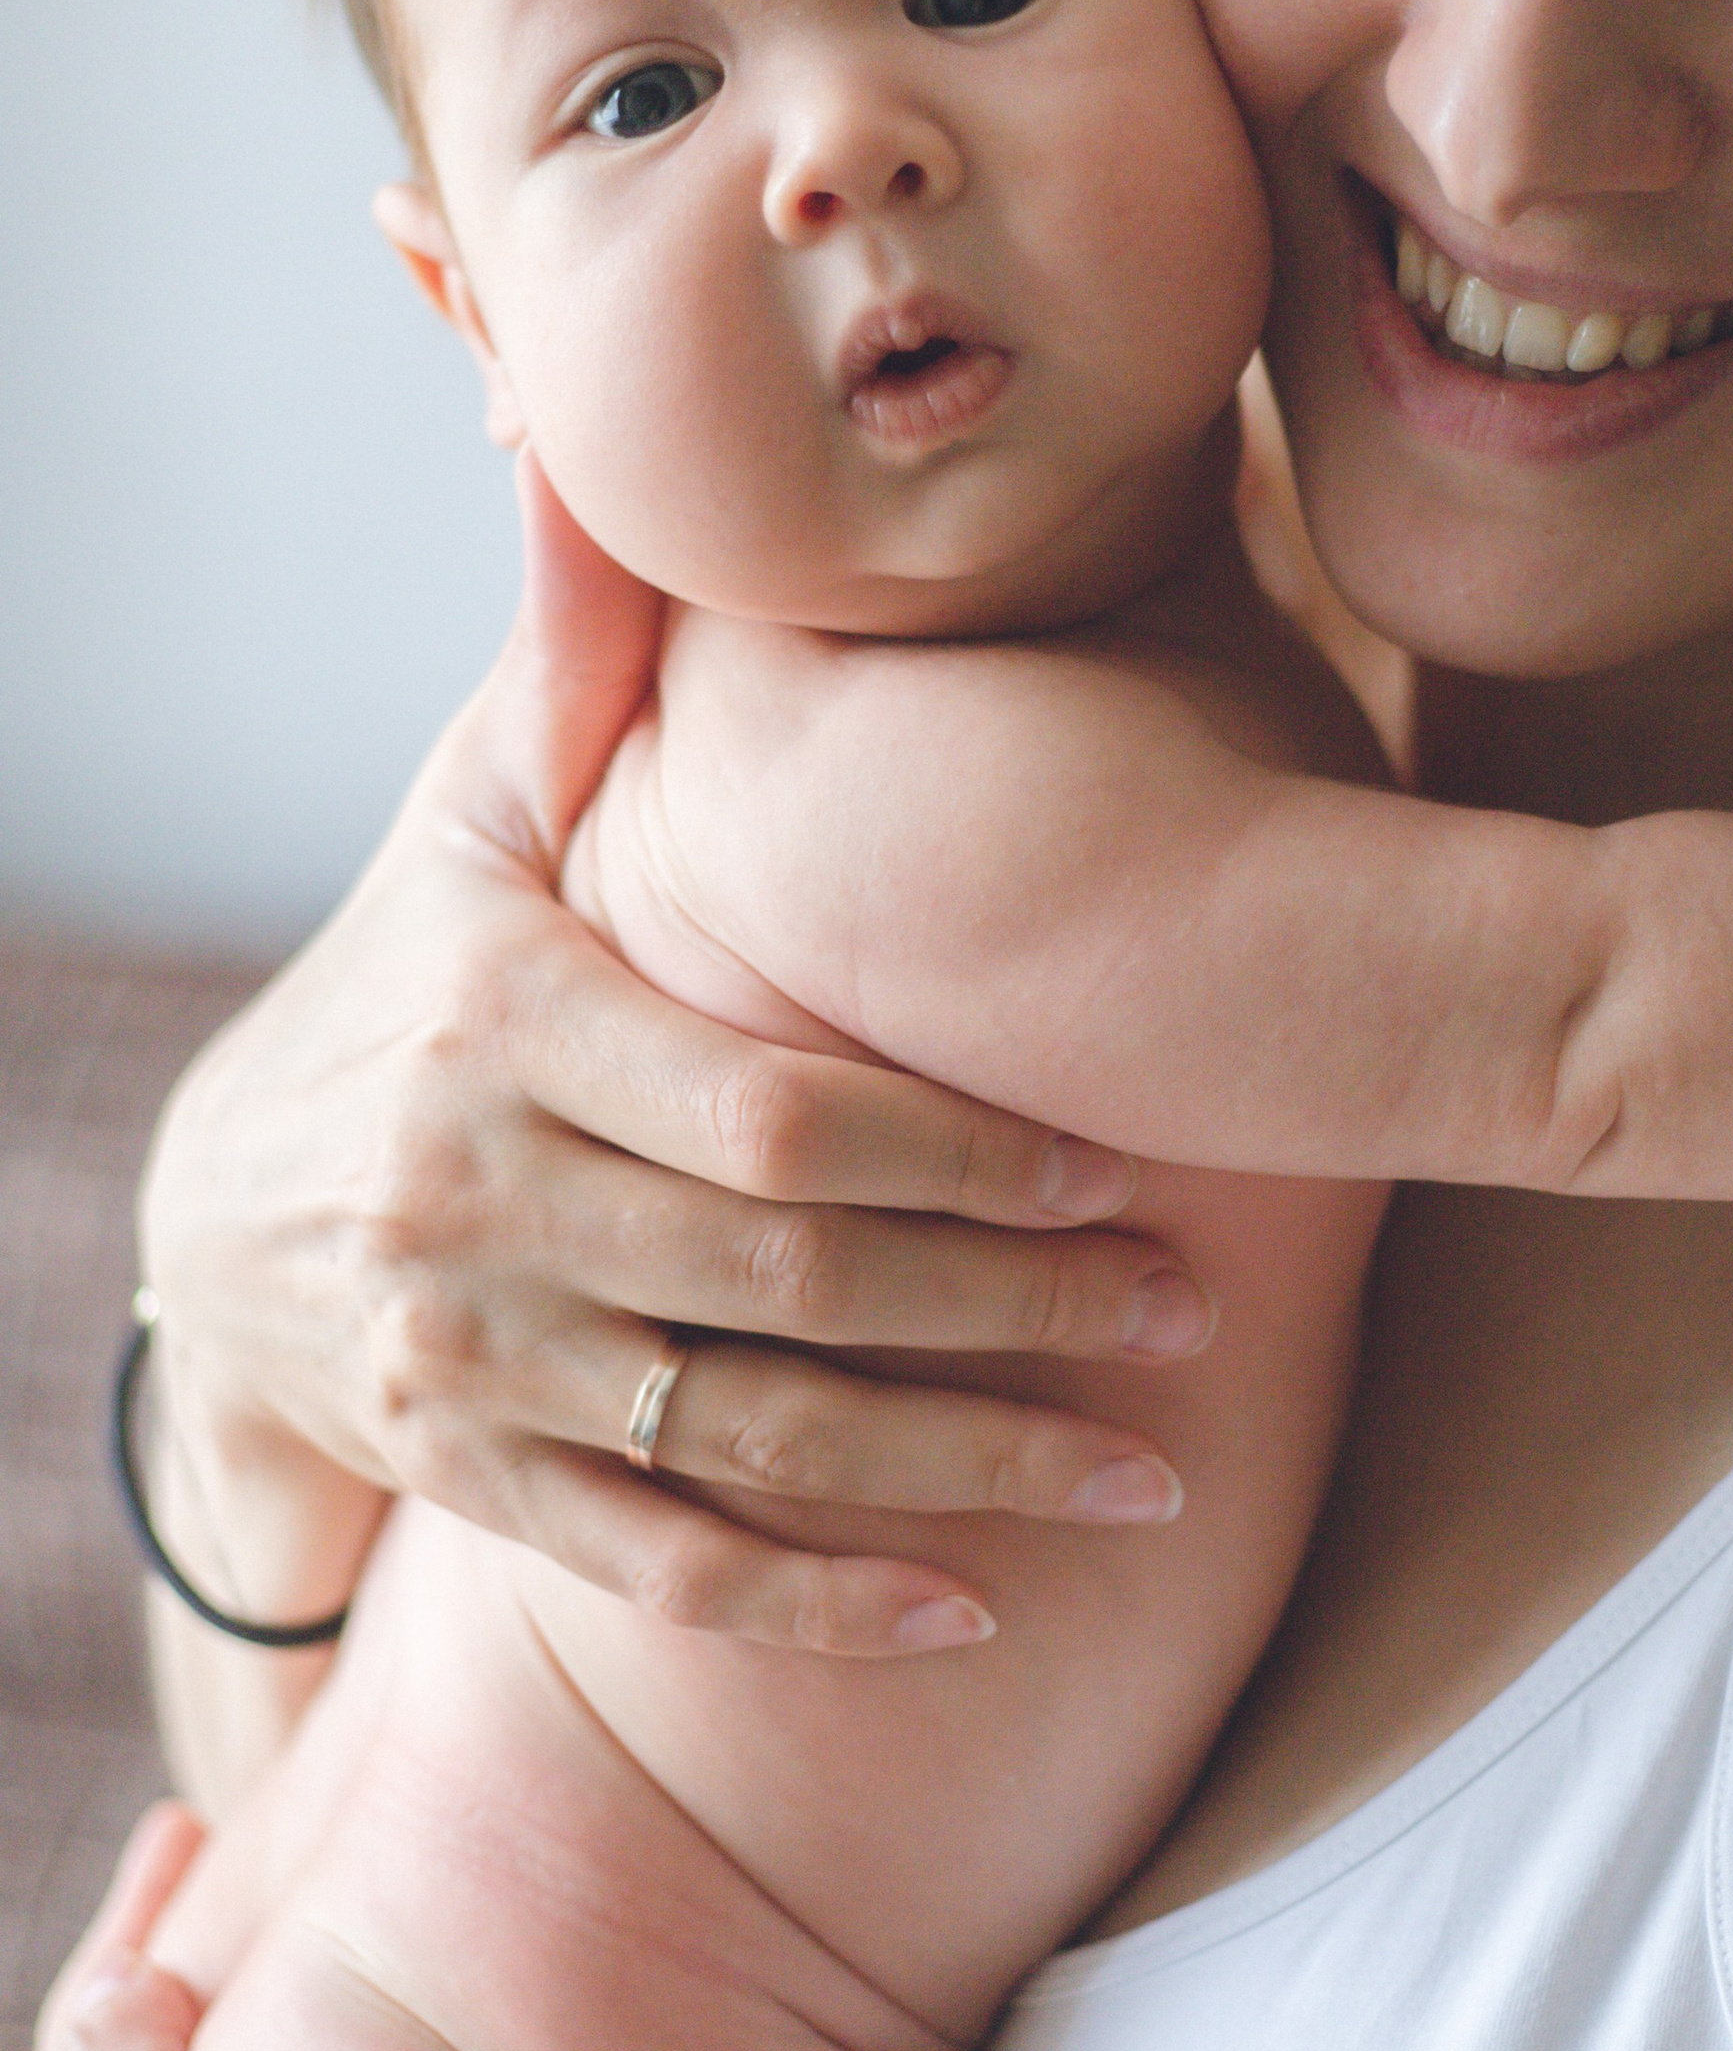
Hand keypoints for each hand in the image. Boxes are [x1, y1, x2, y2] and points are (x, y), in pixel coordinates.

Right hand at [140, 461, 1205, 1657]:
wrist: (211, 1211)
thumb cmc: (414, 968)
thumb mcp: (473, 804)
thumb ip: (577, 656)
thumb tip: (598, 433)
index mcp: (502, 1016)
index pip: (769, 1107)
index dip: (965, 1152)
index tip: (1135, 1167)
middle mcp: (473, 1199)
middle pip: (784, 1282)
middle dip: (1011, 1309)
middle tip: (1202, 1316)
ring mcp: (462, 1361)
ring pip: (743, 1442)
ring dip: (960, 1471)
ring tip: (1152, 1487)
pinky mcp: (464, 1479)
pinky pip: (658, 1564)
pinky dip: (815, 1606)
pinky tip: (970, 1616)